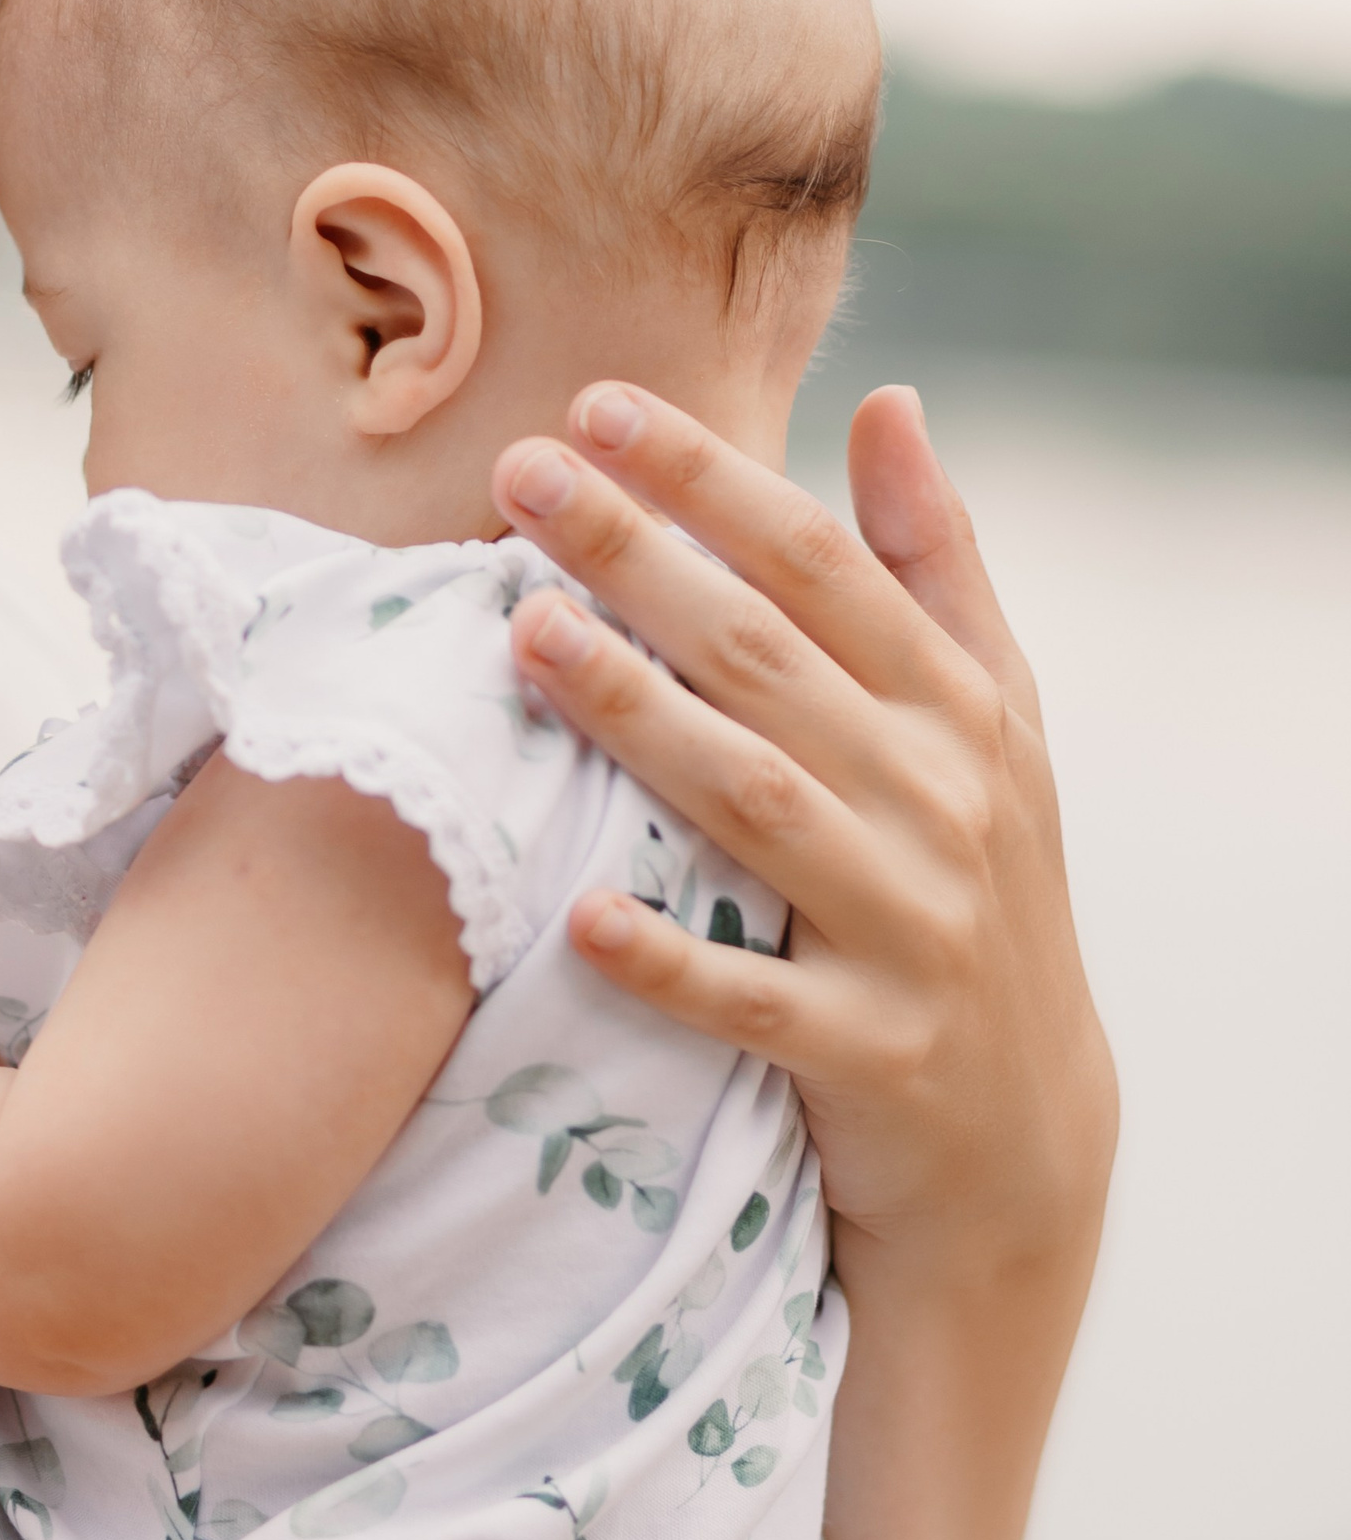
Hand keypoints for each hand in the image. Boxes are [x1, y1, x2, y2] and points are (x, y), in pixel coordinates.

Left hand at [489, 380, 1115, 1539]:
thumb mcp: (990, 724)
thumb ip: (934, 564)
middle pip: (766, 658)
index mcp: (958, 713)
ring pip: (754, 802)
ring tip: (523, 634)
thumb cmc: (977, 892)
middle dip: (639, 557)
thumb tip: (888, 404)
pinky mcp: (866, 1054)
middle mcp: (940, 804)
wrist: (1022, 1135)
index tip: (594, 408)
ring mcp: (907, 931)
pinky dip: (672, 962)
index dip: (710, 480)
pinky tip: (578, 913)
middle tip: (516, 477)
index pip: (820, 566)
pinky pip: (754, 1003)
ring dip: (638, 717)